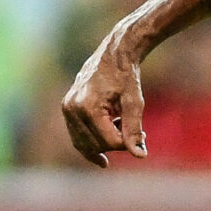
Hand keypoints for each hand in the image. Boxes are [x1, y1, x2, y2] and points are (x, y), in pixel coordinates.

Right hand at [61, 28, 149, 167]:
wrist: (114, 54)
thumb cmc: (126, 76)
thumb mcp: (134, 103)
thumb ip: (134, 130)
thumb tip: (140, 156)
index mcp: (88, 107)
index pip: (109, 142)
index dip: (127, 143)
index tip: (143, 134)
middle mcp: (72, 109)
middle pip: (96, 145)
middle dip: (116, 144)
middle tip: (137, 134)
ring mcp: (67, 109)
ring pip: (84, 145)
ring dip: (104, 144)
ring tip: (121, 129)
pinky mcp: (67, 108)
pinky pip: (77, 136)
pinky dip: (93, 141)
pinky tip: (107, 145)